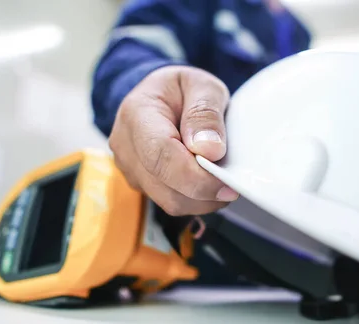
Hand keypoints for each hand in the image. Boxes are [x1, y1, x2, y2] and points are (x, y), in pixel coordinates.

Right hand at [109, 66, 238, 215]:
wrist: (162, 97)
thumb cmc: (181, 89)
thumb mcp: (202, 86)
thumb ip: (206, 113)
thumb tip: (209, 150)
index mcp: (137, 114)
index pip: (161, 156)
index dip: (196, 177)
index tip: (226, 183)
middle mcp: (126, 146)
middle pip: (166, 188)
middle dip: (204, 192)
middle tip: (233, 183)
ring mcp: (130, 169)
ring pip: (170, 202)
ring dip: (202, 199)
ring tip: (221, 178)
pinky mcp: (141, 185)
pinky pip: (171, 202)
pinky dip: (195, 199)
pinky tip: (206, 181)